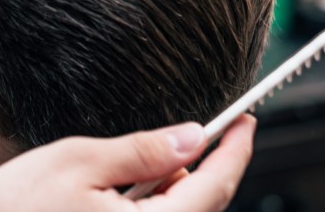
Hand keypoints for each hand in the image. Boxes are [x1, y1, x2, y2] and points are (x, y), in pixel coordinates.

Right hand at [0, 114, 257, 211]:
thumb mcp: (77, 162)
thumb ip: (142, 150)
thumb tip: (192, 138)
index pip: (217, 186)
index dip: (237, 149)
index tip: (247, 122)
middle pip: (202, 206)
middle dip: (194, 170)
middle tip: (173, 141)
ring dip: (168, 192)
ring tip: (128, 172)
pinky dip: (148, 209)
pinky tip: (116, 196)